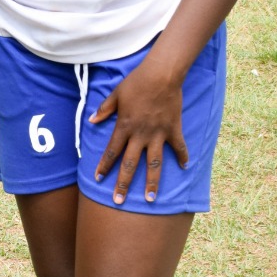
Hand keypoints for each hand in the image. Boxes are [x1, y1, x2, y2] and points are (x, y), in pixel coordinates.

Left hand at [90, 61, 187, 205]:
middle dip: (123, 184)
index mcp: (124, 127)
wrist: (161, 74)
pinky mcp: (173, 129)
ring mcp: (158, 134)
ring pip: (154, 163)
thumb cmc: (137, 82)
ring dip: (152, 182)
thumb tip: (92, 120)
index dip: (104, 166)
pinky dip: (182, 156)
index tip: (98, 179)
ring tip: (150, 199)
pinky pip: (179, 147)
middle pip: (130, 164)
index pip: (111, 151)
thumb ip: (104, 109)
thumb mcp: (116, 94)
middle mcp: (140, 134)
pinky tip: (184, 167)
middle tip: (118, 201)